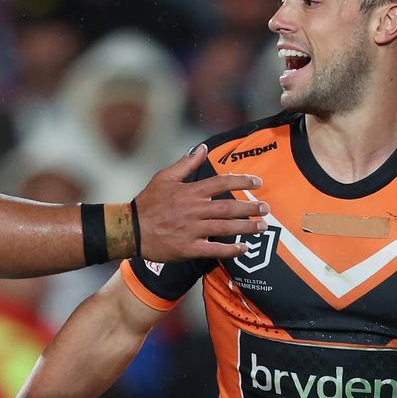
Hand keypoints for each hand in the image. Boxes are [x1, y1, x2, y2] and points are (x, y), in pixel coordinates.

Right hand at [134, 145, 267, 261]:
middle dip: (250, 207)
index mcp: (190, 191)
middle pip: (229, 206)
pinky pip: (214, 249)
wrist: (130, 229)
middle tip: (266, 208)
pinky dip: (231, 250)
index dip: (242, 181)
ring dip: (247, 227)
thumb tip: (202, 147)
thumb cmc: (147, 202)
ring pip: (226, 227)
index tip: (257, 183)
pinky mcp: (189, 248)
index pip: (222, 182)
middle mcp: (195, 210)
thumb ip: (186, 163)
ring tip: (262, 227)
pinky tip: (244, 249)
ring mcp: (193, 230)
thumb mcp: (164, 177)